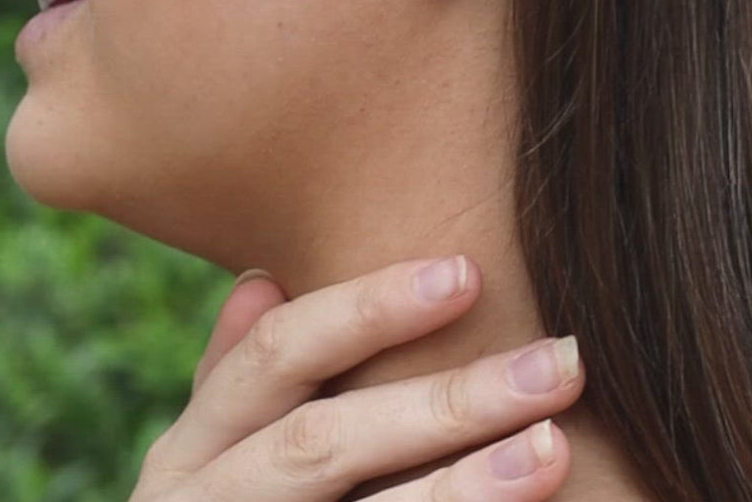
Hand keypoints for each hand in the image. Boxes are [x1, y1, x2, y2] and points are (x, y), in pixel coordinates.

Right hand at [130, 256, 584, 499]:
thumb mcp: (206, 456)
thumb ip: (236, 377)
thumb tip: (265, 279)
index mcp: (192, 448)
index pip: (278, 353)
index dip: (368, 308)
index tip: (467, 273)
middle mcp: (210, 501)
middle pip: (329, 440)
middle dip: (447, 400)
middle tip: (559, 362)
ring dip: (469, 487)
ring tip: (553, 448)